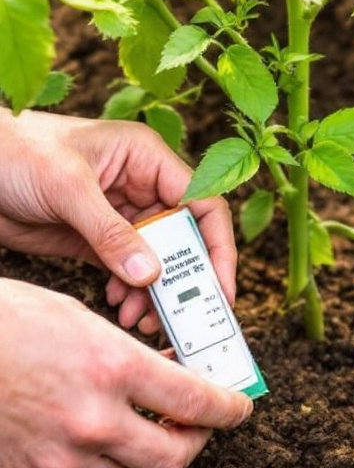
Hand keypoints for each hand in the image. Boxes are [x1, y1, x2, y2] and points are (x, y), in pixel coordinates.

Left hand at [0, 108, 236, 334]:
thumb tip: (150, 275)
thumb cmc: (11, 150)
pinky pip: (129, 270)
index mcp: (146, 159)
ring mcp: (120, 215)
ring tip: (142, 317)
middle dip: (185, 279)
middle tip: (186, 317)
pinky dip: (130, 291)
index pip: (202, 204)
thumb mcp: (66, 187)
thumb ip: (110, 233)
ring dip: (156, 292)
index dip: (217, 248)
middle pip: (185, 239)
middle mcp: (141, 187)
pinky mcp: (97, 239)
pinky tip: (121, 304)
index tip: (219, 289)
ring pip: (159, 261)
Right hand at [0, 279, 253, 467]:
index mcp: (111, 367)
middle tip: (191, 430)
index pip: (198, 401)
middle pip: (172, 459)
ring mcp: (56, 457)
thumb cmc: (0, 321)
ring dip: (138, 463)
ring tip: (134, 437)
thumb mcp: (74, 317)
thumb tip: (166, 375)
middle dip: (190, 445)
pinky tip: (78, 447)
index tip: (240, 407)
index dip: (231, 408)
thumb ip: (124, 354)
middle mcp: (91, 419)